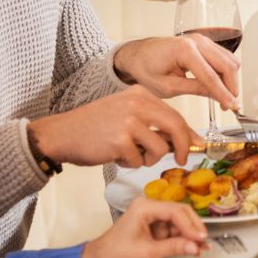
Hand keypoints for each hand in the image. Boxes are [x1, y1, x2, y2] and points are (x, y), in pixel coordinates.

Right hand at [29, 89, 198, 169]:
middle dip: (183, 147)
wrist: (61, 134)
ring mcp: (128, 121)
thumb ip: (154, 124)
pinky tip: (115, 155)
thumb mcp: (126, 115)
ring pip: (160, 148)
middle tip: (181, 160)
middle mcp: (136, 103)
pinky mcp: (120, 140)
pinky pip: (139, 160)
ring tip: (130, 155)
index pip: (175, 114)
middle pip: (176, 127)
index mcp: (140, 94)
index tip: (196, 144)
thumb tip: (188, 139)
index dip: (189, 133)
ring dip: (148, 159)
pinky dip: (130, 163)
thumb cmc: (94, 128)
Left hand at [80, 199, 210, 257]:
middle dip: (193, 228)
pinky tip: (193, 247)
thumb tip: (196, 247)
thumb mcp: (146, 253)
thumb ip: (172, 248)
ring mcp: (153, 216)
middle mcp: (150, 207)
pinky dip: (183, 239)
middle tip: (204, 243)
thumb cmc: (117, 254)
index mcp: (144, 207)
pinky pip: (174, 230)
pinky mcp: (155, 226)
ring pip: (180, 221)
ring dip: (190, 235)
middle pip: (180, 213)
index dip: (190, 225)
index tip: (201, 239)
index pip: (175, 211)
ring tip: (201, 248)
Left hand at [112, 33, 240, 110]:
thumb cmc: (146, 68)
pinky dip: (226, 72)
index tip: (232, 107)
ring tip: (223, 97)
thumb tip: (217, 97)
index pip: (211, 76)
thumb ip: (195, 89)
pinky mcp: (205, 43)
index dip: (224, 94)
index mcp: (184, 50)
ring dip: (230, 80)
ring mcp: (202, 40)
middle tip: (228, 105)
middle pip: (227, 65)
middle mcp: (196, 41)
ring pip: (230, 60)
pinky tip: (219, 85)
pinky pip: (224, 57)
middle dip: (231, 87)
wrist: (137, 55)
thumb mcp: (168, 86)